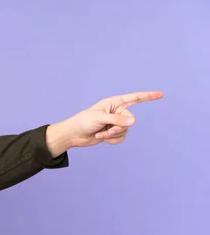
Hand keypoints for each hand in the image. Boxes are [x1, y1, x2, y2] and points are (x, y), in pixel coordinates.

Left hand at [46, 91, 163, 154]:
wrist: (73, 135)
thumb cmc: (83, 122)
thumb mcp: (100, 118)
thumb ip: (117, 120)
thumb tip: (134, 122)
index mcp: (114, 103)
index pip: (134, 98)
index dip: (148, 96)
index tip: (161, 94)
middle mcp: (117, 112)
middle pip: (130, 120)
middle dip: (119, 127)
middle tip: (106, 129)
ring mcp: (115, 123)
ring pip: (126, 130)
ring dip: (113, 135)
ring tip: (101, 134)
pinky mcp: (112, 133)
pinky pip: (121, 138)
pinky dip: (112, 140)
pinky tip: (102, 138)